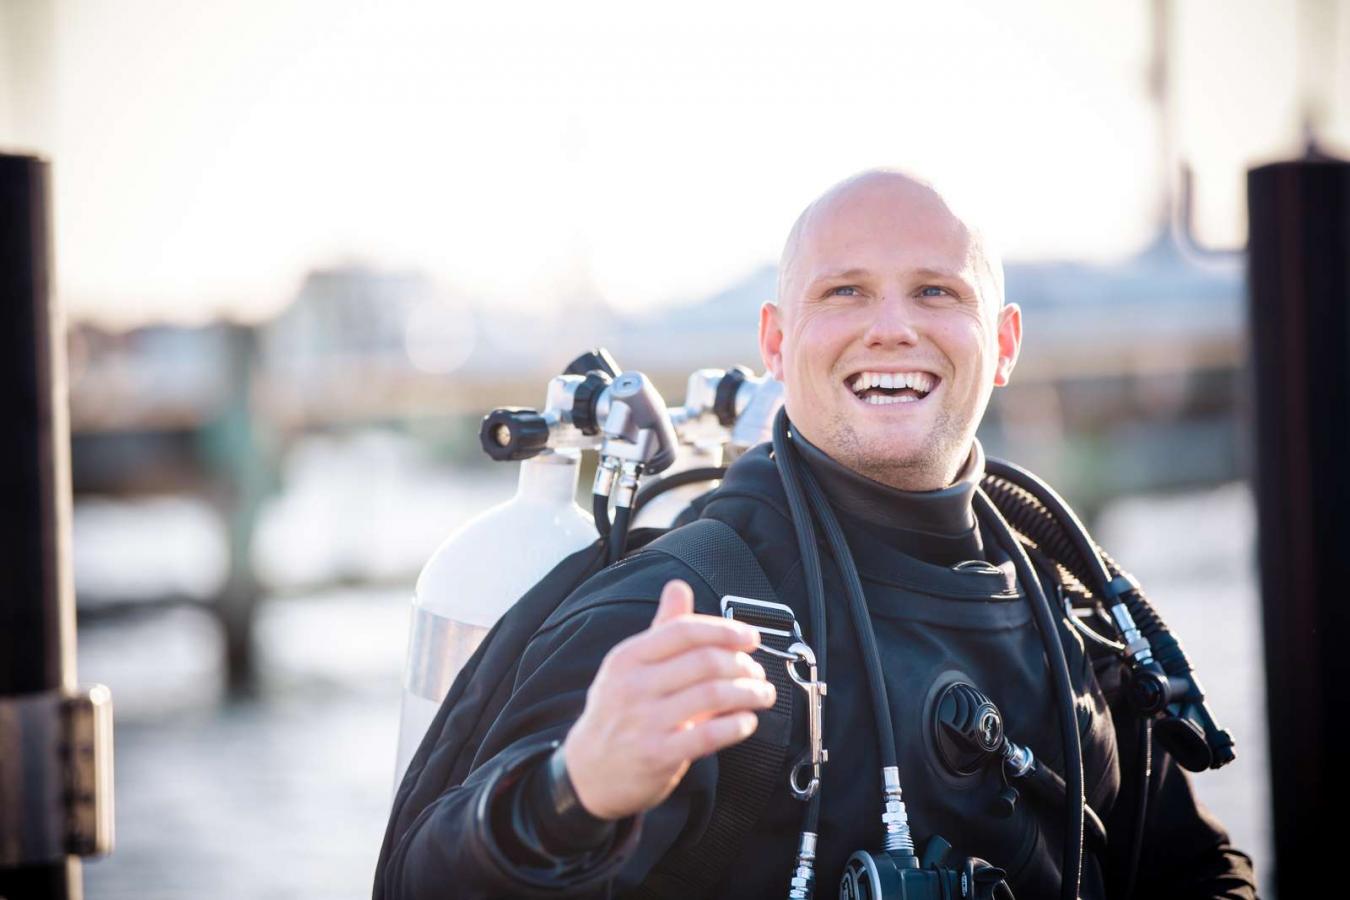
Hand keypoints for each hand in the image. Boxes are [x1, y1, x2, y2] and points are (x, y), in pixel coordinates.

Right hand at [561, 579, 775, 820]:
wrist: (588, 772)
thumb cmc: (616, 713)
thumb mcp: (629, 666)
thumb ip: (661, 629)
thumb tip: (678, 587)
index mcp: (628, 657)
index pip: (684, 631)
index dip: (724, 630)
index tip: (750, 638)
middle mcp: (634, 685)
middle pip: (704, 662)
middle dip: (742, 664)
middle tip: (757, 671)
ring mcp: (645, 721)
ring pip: (713, 695)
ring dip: (749, 693)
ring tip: (762, 694)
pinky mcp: (657, 754)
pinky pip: (708, 735)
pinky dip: (736, 725)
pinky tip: (747, 721)